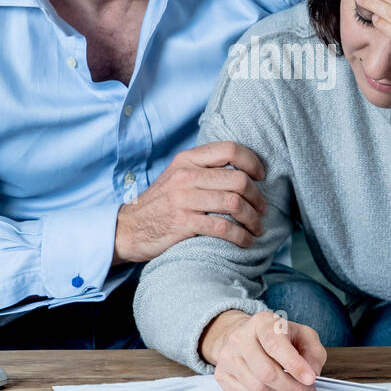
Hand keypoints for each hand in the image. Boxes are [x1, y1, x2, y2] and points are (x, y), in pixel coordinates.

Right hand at [112, 141, 267, 264]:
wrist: (128, 229)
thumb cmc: (160, 204)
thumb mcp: (177, 176)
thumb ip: (204, 169)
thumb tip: (243, 171)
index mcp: (187, 159)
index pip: (230, 149)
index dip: (253, 162)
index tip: (261, 177)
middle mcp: (186, 176)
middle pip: (238, 179)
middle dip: (258, 198)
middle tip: (262, 210)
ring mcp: (184, 200)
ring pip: (234, 203)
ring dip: (253, 219)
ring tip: (257, 227)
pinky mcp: (183, 224)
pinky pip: (223, 228)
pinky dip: (240, 236)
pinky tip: (245, 241)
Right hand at [200, 309, 326, 390]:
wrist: (247, 337)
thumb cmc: (279, 337)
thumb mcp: (303, 335)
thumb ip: (313, 353)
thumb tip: (311, 374)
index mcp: (262, 322)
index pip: (276, 345)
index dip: (295, 365)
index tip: (310, 380)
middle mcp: (240, 337)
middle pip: (266, 372)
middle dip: (291, 388)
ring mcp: (228, 356)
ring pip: (256, 388)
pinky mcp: (222, 374)